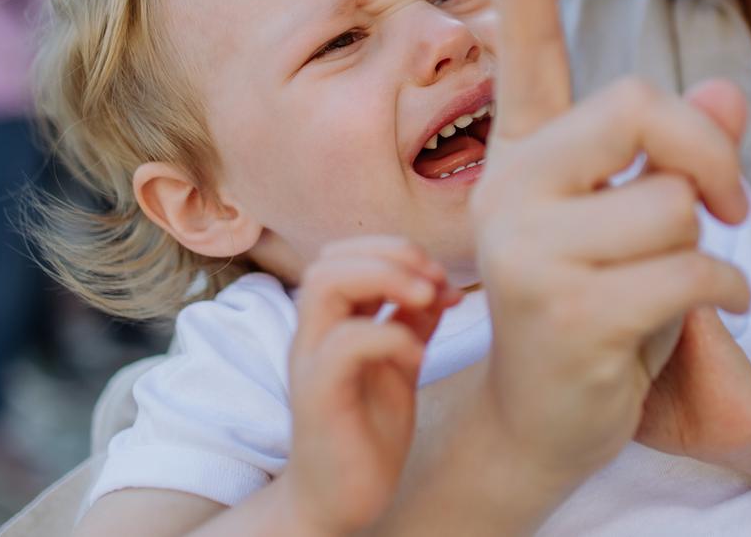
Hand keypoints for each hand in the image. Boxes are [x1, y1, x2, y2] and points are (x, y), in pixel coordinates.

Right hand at [286, 236, 460, 535]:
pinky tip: (417, 358)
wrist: (340, 500)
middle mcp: (312, 336)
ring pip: (324, 285)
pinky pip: (343, 344)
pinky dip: (389, 337)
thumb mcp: (399, 366)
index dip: (394, 251)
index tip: (440, 279)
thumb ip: (412, 322)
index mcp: (331, 324)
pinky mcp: (317, 396)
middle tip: (435, 285)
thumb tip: (440, 284)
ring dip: (384, 280)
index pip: (344, 254)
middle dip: (391, 257)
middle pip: (329, 260)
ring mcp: (310, 363)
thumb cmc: (367, 433)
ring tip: (426, 302)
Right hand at [470, 0, 750, 484]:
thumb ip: (668, 158)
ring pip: (675, 201)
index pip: (526, 51)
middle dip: (705, 156)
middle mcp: (509, 192)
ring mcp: (527, 249)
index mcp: (523, 161)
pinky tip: (707, 315)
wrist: (546, 429)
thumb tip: (719, 91)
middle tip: (735, 204)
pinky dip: (727, 291)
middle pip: (639, 108)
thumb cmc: (599, 320)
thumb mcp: (640, 228)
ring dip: (711, 249)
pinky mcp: (565, 309)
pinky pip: (692, 265)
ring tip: (678, 289)